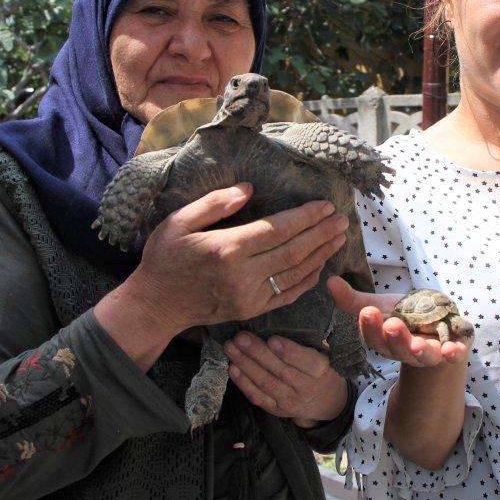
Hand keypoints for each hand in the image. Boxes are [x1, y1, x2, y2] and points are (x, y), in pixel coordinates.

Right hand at [128, 183, 348, 328]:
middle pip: (293, 251)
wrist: (156, 304)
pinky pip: (288, 294)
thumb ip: (214, 203)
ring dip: (321, 254)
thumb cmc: (165, 257)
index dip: (305, 217)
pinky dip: (308, 279)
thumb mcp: (178, 221)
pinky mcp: (252, 310)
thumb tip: (248, 189)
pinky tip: (321, 264)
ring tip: (339, 237)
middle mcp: (242, 275)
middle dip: (322, 233)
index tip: (325, 205)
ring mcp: (249, 296)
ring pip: (296, 273)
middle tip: (343, 219)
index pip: (277, 230)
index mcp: (226, 249)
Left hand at [224, 332, 347, 427]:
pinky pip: (257, 396)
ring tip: (231, 348)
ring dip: (245, 364)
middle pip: (281, 371)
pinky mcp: (276, 409)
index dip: (290, 351)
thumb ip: (310, 338)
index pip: (308, 362)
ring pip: (266, 383)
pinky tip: (232, 368)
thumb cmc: (321, 368)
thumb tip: (289, 311)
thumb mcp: (325, 352)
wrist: (325, 401)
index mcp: (322, 370)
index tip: (272, 339)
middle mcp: (306, 388)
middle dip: (258, 353)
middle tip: (241, 337)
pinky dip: (243, 383)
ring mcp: (290, 401)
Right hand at [327, 277, 469, 366]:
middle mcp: (406, 351)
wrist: (438, 324)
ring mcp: (430, 352)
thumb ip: (354, 300)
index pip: (375, 339)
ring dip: (420, 351)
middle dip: (395, 338)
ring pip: (423, 356)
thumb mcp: (380, 306)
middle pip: (398, 349)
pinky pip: (453, 355)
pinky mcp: (452, 349)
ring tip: (417, 345)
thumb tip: (329, 281)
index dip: (371, 328)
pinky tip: (453, 350)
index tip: (368, 312)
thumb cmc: (404, 316)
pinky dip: (453, 353)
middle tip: (392, 324)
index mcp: (386, 342)